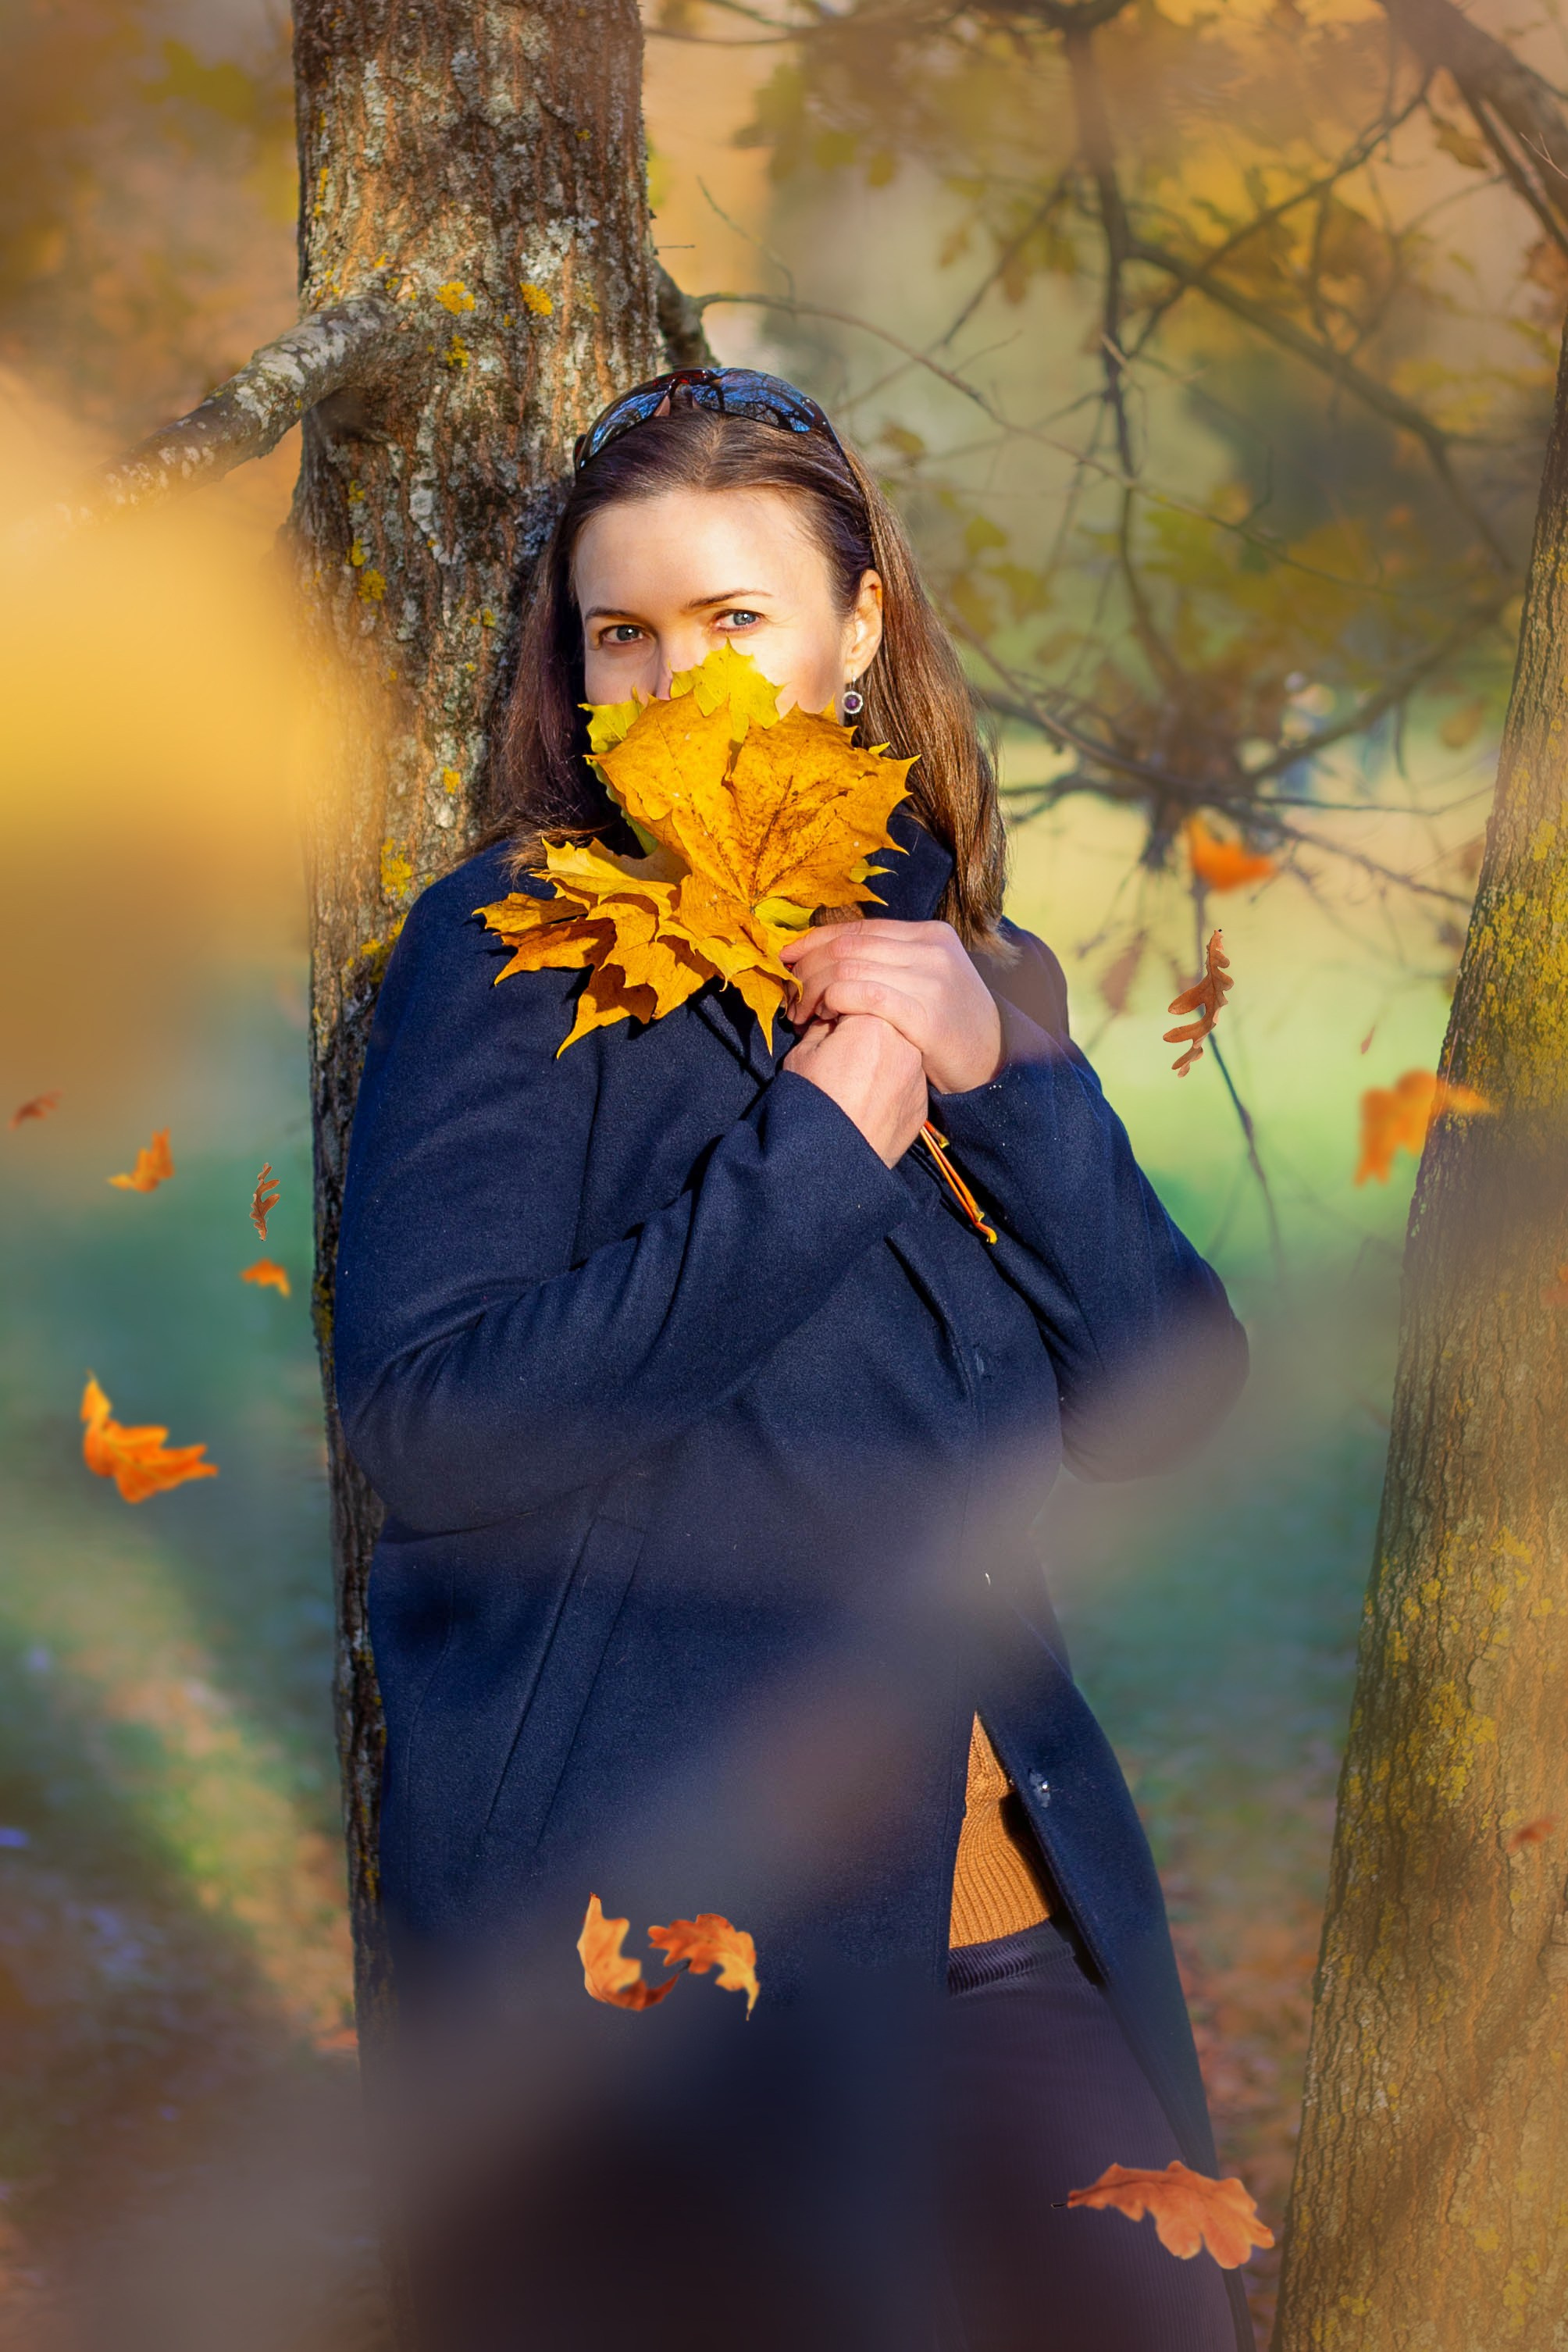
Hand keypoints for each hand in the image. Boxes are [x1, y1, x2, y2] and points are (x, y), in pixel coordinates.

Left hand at [780, 920, 1003, 1094]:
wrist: (994, 1061)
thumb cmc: (949, 1024)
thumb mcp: (928, 979)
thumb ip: (891, 962)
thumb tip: (831, 956)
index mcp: (930, 934)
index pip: (859, 928)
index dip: (815, 939)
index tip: (786, 954)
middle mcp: (931, 949)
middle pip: (849, 945)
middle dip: (808, 966)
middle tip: (788, 990)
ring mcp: (931, 979)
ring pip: (850, 967)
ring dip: (814, 988)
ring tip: (801, 1010)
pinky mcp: (925, 1013)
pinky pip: (864, 994)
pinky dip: (834, 1001)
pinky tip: (824, 1016)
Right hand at [783, 1012, 928, 1166]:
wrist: (831, 1159)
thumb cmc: (811, 1102)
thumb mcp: (802, 1054)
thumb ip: (822, 1027)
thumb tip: (830, 1021)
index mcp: (872, 1020)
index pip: (855, 996)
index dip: (833, 1006)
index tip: (820, 1020)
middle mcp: (904, 1041)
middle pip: (881, 1020)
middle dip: (861, 1029)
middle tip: (837, 1049)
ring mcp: (917, 1073)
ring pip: (898, 1050)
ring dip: (879, 1054)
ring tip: (853, 1077)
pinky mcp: (922, 1100)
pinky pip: (905, 1080)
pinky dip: (890, 1082)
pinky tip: (868, 1098)